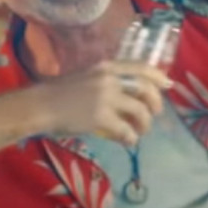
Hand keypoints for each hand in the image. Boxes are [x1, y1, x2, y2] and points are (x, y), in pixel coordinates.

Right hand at [34, 61, 172, 146]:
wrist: (39, 106)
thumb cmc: (57, 93)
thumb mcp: (85, 76)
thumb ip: (105, 80)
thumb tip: (127, 93)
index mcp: (106, 66)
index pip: (141, 67)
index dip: (158, 76)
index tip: (168, 85)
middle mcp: (109, 78)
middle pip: (146, 89)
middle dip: (156, 103)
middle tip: (155, 114)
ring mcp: (106, 98)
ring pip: (140, 111)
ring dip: (145, 124)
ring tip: (140, 132)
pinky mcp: (101, 118)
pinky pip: (126, 130)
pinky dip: (131, 138)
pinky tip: (128, 141)